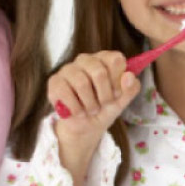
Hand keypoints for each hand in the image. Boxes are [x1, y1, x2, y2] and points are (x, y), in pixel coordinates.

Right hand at [47, 51, 140, 185]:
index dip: (118, 81)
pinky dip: (75, 108)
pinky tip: (79, 112)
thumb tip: (128, 76)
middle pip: (99, 72)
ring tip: (91, 110)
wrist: (87, 126)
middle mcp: (85, 60)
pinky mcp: (54, 81)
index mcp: (104, 59)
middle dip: (105, 95)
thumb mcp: (122, 101)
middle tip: (104, 104)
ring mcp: (68, 69)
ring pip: (82, 83)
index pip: (115, 59)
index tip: (117, 94)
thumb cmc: (104, 107)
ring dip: (90, 104)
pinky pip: (65, 92)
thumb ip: (130, 88)